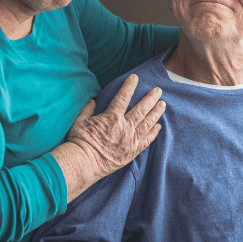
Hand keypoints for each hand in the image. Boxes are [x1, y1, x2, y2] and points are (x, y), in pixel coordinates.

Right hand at [54, 75, 164, 200]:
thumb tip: (93, 101)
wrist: (84, 164)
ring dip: (156, 112)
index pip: (123, 97)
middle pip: (141, 109)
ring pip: (147, 123)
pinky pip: (147, 140)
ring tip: (162, 104)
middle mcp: (125, 127)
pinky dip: (153, 132)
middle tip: (158, 90)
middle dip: (151, 98)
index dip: (130, 86)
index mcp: (112, 117)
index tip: (135, 78)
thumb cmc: (80, 142)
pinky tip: (158, 126)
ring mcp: (131, 140)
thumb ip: (88, 109)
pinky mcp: (133, 152)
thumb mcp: (80, 121)